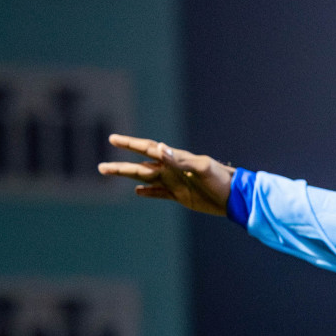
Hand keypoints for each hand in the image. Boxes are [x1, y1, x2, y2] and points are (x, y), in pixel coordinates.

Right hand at [97, 134, 234, 215]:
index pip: (148, 149)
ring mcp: (174, 182)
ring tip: (111, 173)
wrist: (234, 196)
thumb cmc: (220, 178)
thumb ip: (180, 159)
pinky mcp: (180, 196)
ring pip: (145, 179)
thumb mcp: (201, 167)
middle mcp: (171, 169)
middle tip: (100, 167)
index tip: (113, 139)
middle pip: (140, 166)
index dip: (130, 144)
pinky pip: (159, 193)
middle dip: (120, 166)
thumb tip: (160, 147)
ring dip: (128, 176)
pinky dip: (147, 192)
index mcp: (175, 159)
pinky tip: (137, 191)